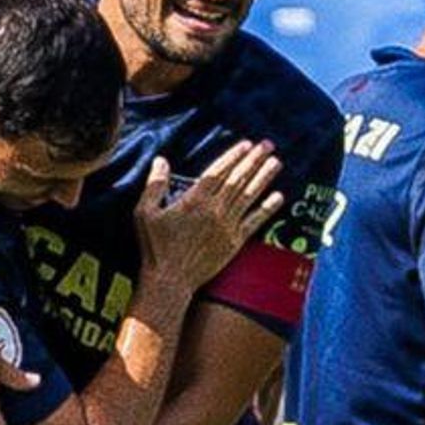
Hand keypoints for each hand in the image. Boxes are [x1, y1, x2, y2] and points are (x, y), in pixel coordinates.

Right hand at [134, 142, 284, 290]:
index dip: (233, 156)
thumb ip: (154, 185)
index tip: (246, 144)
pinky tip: (279, 196)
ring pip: (249, 196)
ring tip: (276, 162)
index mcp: (194, 200)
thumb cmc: (155, 247)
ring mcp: (227, 226)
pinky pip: (255, 221)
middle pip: (238, 179)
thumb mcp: (144, 213)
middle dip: (254, 160)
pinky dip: (268, 208)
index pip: (218, 171)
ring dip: (264, 177)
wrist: (170, 280)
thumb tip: (161, 160)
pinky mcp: (234, 242)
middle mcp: (215, 210)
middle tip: (268, 145)